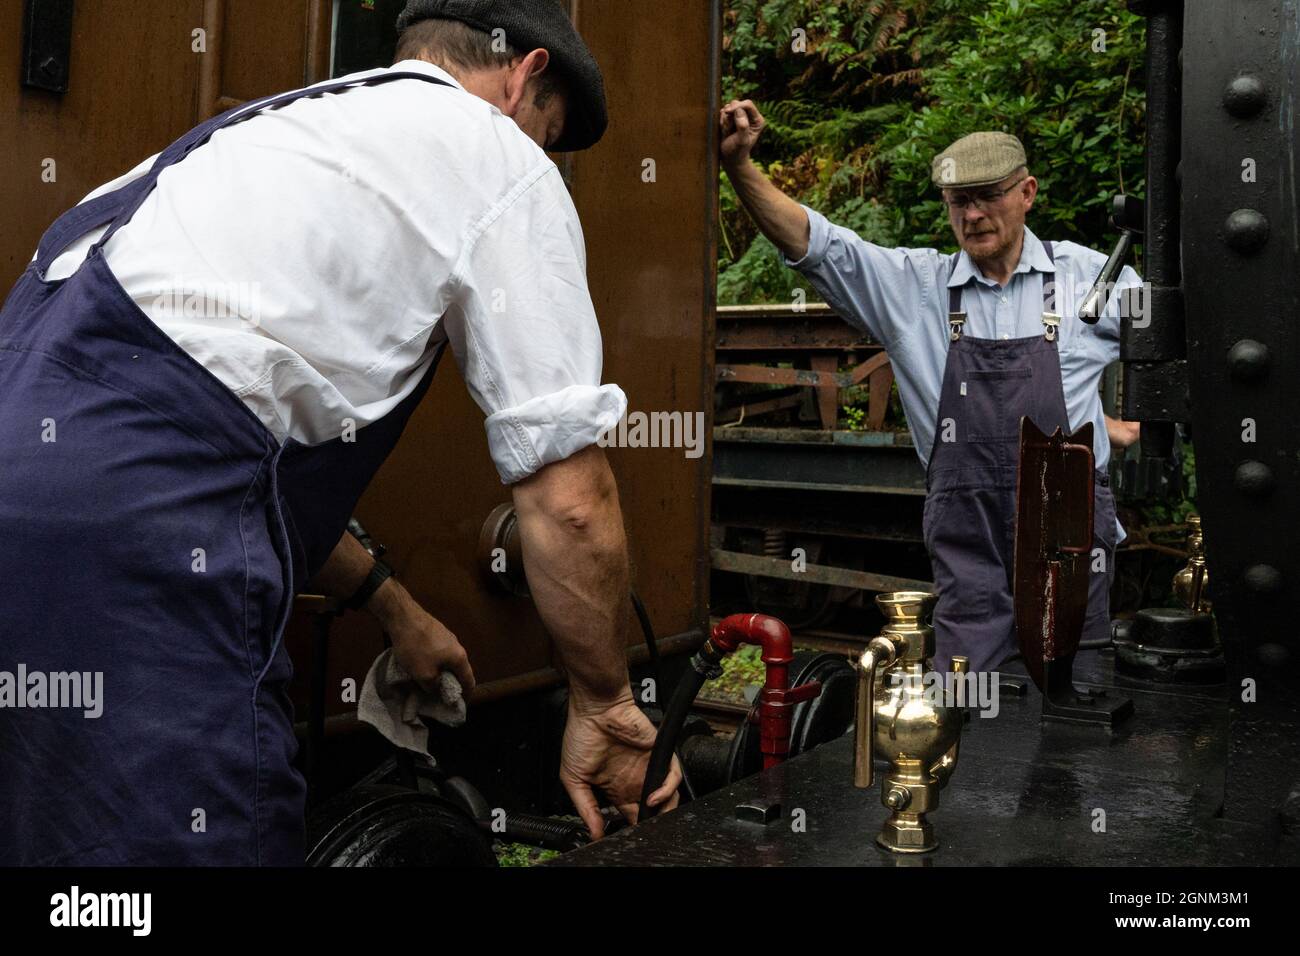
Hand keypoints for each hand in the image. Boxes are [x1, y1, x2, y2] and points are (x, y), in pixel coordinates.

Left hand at [371, 580, 475, 692]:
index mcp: (459, 658)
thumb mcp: (423, 675)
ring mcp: (448, 637)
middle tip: (442, 695)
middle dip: (452, 684)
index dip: (466, 695)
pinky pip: (440, 652)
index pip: (469, 681)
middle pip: (459, 670)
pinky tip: (423, 664)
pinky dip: (435, 662)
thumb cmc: (416, 648)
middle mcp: (458, 646)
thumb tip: (436, 689)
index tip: (460, 706)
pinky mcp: (437, 631)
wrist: (403, 617)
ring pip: (448, 660)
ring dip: (442, 672)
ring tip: (430, 680)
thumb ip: (433, 686)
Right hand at [560, 693, 681, 838]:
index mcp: (615, 787)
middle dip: (652, 822)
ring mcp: (647, 767)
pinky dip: (667, 790)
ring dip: (664, 811)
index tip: (628, 838)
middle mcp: (633, 779)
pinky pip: (672, 775)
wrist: (595, 708)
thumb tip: (593, 832)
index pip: (630, 816)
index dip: (632, 828)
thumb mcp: (573, 778)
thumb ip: (585, 807)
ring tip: (651, 818)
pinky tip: (653, 798)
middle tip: (646, 832)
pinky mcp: (657, 754)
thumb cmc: (582, 734)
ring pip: (667, 796)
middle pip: (652, 810)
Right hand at [720, 99, 765, 169]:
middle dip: (730, 115)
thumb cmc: (737, 152)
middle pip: (737, 103)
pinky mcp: (732, 117)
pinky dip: (721, 120)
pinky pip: (723, 112)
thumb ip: (742, 126)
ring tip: (727, 132)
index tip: (727, 112)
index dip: (737, 106)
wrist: (730, 158)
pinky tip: (724, 130)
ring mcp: (740, 116)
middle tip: (729, 130)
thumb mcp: (741, 141)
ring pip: (729, 107)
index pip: (748, 104)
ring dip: (725, 119)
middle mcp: (750, 116)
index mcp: (757, 120)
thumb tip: (739, 111)